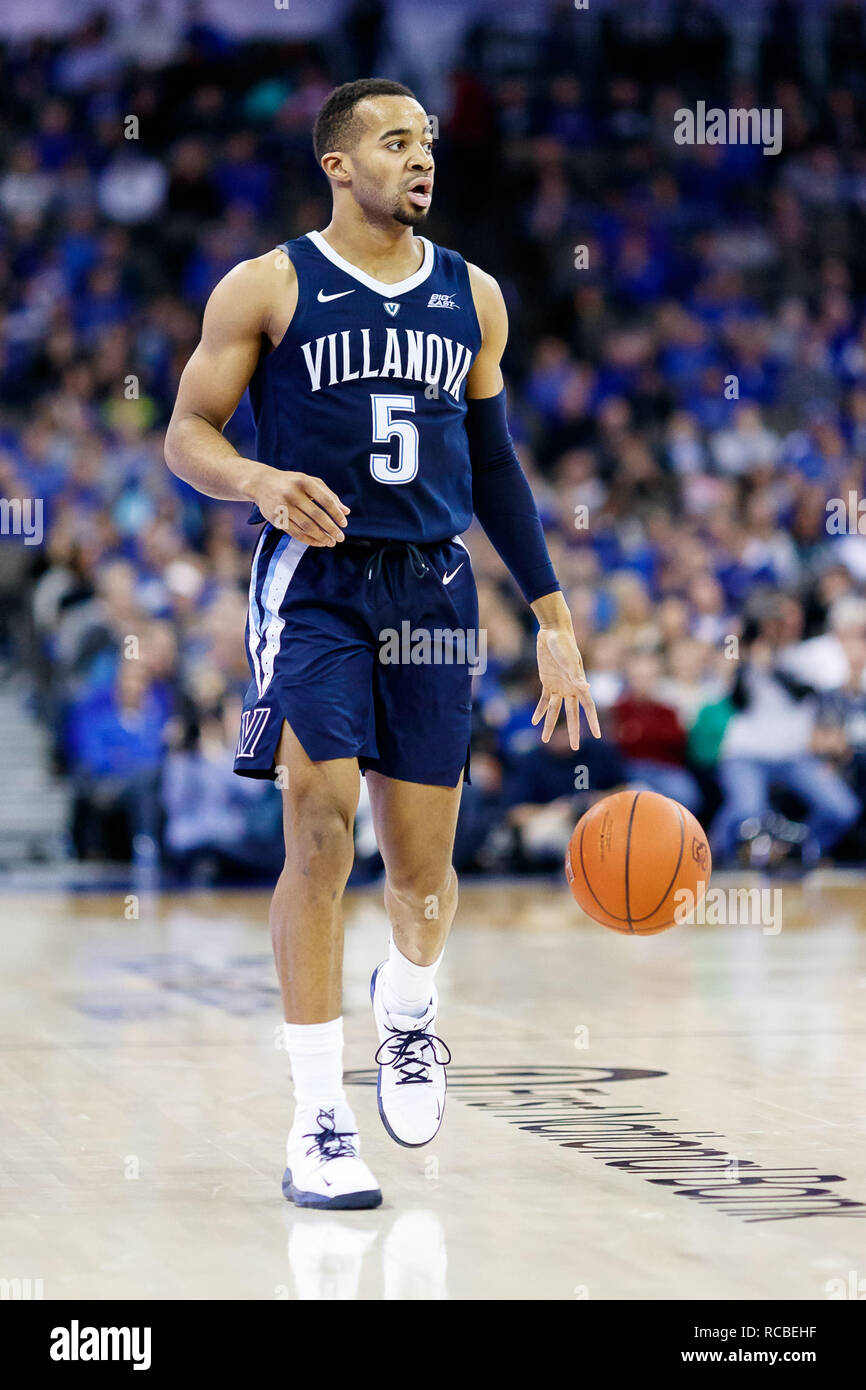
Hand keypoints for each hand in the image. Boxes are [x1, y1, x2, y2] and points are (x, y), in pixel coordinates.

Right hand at [245, 464, 349, 545]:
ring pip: (305, 526)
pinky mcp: (276, 518)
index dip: (336, 513)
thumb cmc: (292, 482)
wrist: (261, 483)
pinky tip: (318, 542)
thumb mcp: (310, 482)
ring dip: (320, 537)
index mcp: (303, 481)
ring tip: (330, 542)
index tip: (344, 524)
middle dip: (330, 529)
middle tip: (340, 538)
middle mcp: (291, 493)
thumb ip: (329, 495)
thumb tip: (346, 512)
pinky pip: (295, 533)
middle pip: (316, 515)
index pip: (325, 500)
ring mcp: (282, 506)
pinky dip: (308, 540)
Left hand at [531, 624, 600, 749]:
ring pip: (554, 710)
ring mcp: (559, 686)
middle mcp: (570, 688)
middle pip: (572, 714)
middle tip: (574, 748)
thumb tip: (587, 687)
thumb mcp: (570, 660)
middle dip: (572, 731)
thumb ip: (576, 675)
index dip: (593, 722)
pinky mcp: (547, 681)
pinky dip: (539, 711)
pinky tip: (535, 721)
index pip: (588, 707)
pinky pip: (543, 700)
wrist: (552, 631)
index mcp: (579, 684)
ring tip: (544, 740)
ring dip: (549, 724)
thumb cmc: (564, 644)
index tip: (596, 735)